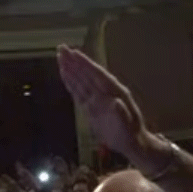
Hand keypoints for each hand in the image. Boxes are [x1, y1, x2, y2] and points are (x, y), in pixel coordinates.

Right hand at [56, 46, 152, 163]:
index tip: (74, 54)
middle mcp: (105, 92)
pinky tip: (64, 75)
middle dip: (74, 62)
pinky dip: (71, 83)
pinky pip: (79, 92)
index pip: (97, 75)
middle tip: (61, 48)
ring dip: (70, 69)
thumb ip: (121, 114)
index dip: (86, 65)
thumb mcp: (128, 127)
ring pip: (81, 81)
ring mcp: (98, 98)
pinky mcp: (91, 106)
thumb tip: (115, 102)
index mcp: (115, 93)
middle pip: (87, 74)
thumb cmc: (131, 135)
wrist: (132, 143)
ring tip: (60, 57)